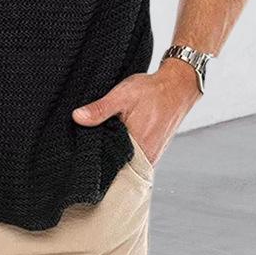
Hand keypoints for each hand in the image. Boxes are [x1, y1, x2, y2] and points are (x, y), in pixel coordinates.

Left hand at [71, 58, 201, 165]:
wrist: (177, 87)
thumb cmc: (153, 91)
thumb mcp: (122, 96)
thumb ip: (100, 109)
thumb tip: (77, 118)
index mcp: (138, 147)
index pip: (110, 167)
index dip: (95, 164)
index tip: (81, 157)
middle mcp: (147, 157)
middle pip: (118, 167)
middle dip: (103, 160)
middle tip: (86, 150)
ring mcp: (151, 155)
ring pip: (126, 163)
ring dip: (113, 155)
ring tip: (100, 145)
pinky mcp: (153, 150)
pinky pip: (134, 157)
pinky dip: (124, 151)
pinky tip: (114, 141)